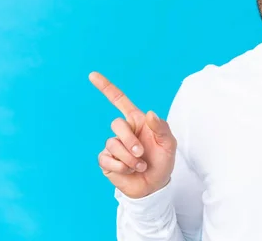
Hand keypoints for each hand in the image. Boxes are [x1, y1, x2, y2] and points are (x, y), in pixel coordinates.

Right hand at [91, 71, 176, 198]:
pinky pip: (106, 158)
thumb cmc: (163, 161)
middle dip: (130, 141)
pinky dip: (121, 166)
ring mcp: (114, 146)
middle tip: (141, 154)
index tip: (92, 75)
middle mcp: (124, 131)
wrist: (155, 186)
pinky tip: (128, 170)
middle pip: (116, 124)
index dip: (106, 88)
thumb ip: (161, 127)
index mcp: (137, 121)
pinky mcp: (106, 161)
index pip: (119, 100)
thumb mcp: (169, 143)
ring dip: (129, 158)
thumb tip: (149, 113)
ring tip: (140, 165)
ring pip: (112, 144)